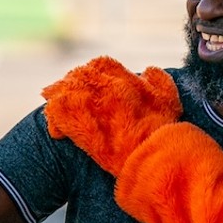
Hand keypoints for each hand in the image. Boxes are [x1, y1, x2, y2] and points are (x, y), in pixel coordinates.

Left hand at [42, 57, 182, 173]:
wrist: (157, 158)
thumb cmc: (165, 133)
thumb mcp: (170, 102)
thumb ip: (159, 81)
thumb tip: (147, 70)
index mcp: (126, 80)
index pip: (102, 64)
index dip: (92, 71)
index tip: (89, 82)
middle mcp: (107, 87)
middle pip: (79, 76)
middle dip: (71, 83)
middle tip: (63, 94)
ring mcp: (92, 105)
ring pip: (64, 90)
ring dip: (57, 97)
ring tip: (52, 106)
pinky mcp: (80, 125)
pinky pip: (57, 113)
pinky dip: (54, 121)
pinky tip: (56, 133)